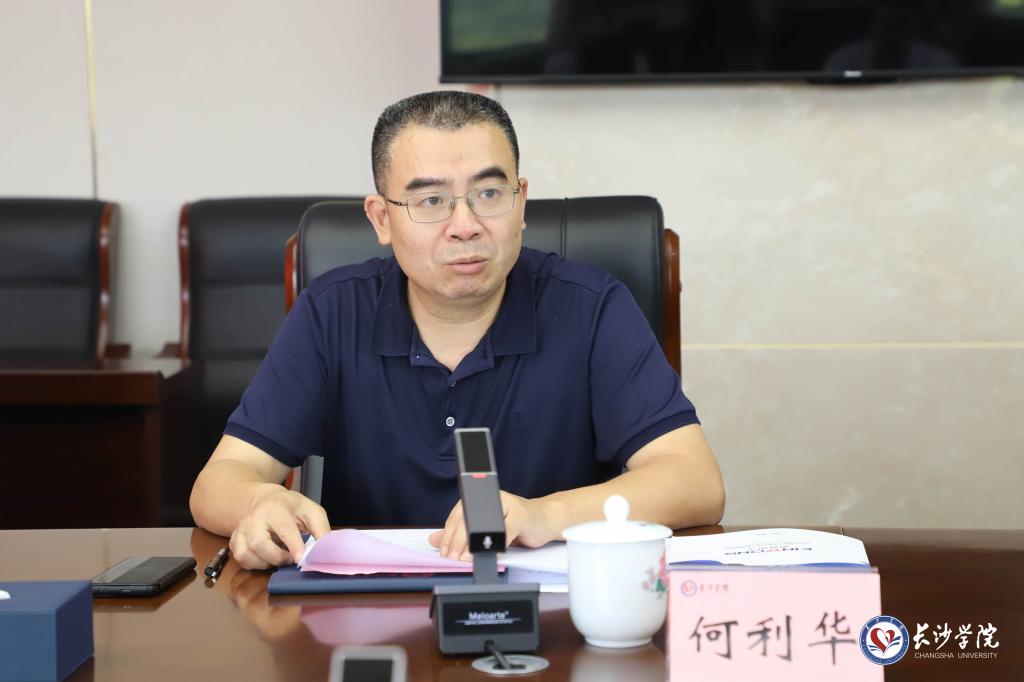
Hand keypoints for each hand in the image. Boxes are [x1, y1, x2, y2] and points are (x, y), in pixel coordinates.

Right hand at [229, 486, 329, 569]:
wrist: (266, 500)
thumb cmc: (291, 508)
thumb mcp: (311, 511)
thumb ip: (321, 529)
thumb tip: (326, 551)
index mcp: (275, 507)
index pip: (284, 528)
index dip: (294, 545)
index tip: (302, 559)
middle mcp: (254, 518)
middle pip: (258, 543)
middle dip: (277, 557)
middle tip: (291, 558)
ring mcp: (241, 529)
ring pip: (246, 554)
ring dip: (265, 563)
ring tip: (279, 557)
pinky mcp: (235, 540)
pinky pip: (241, 559)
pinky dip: (255, 564)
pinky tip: (266, 557)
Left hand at [428, 491, 560, 560]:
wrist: (544, 520)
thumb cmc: (515, 524)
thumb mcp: (484, 530)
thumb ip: (459, 533)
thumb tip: (435, 539)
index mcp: (482, 499)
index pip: (458, 514)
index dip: (449, 534)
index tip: (444, 551)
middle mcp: (493, 498)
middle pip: (469, 519)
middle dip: (457, 541)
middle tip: (453, 557)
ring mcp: (509, 504)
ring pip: (485, 524)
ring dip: (474, 543)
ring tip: (467, 557)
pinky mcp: (522, 515)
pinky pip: (506, 531)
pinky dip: (497, 544)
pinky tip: (491, 553)